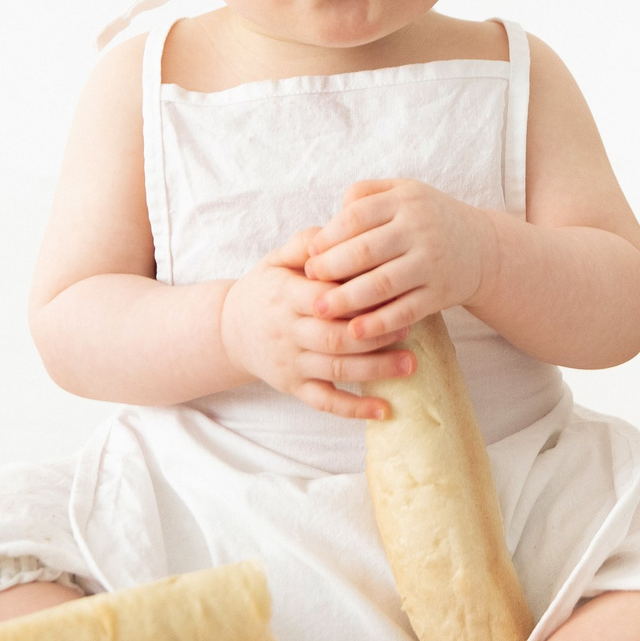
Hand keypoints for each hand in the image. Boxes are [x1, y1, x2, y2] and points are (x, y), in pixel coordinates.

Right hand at [220, 230, 416, 419]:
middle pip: (334, 337)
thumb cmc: (266, 288)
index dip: (357, 297)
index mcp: (285, 295)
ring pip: (335, 369)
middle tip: (409, 327)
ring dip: (375, 369)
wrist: (229, 329)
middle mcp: (287, 331)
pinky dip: (354, 408)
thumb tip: (335, 230)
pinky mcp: (293, 387)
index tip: (391, 292)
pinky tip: (384, 410)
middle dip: (374, 335)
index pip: (324, 298)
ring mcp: (290, 362)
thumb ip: (306, 244)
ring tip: (410, 364)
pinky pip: (324, 402)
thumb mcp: (276, 259)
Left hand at [301, 179, 500, 341]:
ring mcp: (431, 262)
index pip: (357, 216)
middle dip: (331, 268)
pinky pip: (406, 310)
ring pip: (383, 283)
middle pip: (366, 250)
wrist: (481, 247)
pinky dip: (379, 323)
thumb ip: (364, 197)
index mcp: (405, 200)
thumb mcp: (402, 193)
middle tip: (306, 282)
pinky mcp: (440, 293)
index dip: (328, 236)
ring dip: (347, 299)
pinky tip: (355, 331)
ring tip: (320, 311)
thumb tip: (328, 223)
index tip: (308, 255)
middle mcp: (420, 229)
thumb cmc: (427, 219)